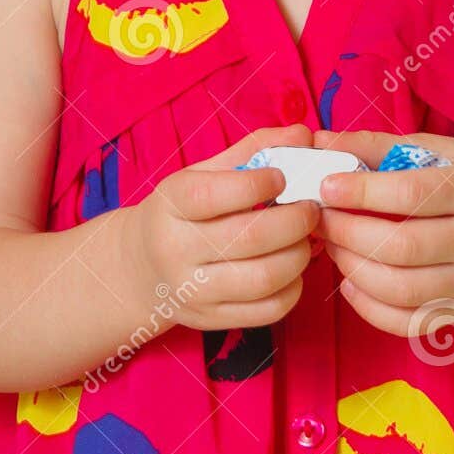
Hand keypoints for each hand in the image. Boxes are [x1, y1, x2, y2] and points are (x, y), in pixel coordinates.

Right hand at [127, 125, 320, 332]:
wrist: (142, 267)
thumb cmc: (183, 211)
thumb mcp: (205, 174)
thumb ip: (254, 150)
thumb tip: (302, 134)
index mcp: (170, 204)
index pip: (215, 195)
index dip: (258, 184)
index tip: (282, 177)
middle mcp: (175, 249)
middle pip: (249, 238)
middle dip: (295, 220)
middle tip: (311, 208)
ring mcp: (193, 290)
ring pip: (263, 278)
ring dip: (299, 255)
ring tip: (305, 238)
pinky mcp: (211, 319)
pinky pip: (268, 311)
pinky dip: (294, 288)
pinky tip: (293, 268)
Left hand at [312, 128, 453, 336]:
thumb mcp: (429, 150)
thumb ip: (375, 146)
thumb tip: (322, 142)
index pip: (411, 194)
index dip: (362, 192)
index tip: (326, 187)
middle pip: (404, 247)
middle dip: (349, 234)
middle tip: (322, 220)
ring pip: (403, 289)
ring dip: (354, 269)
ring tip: (333, 246)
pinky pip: (407, 322)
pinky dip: (369, 307)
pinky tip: (350, 282)